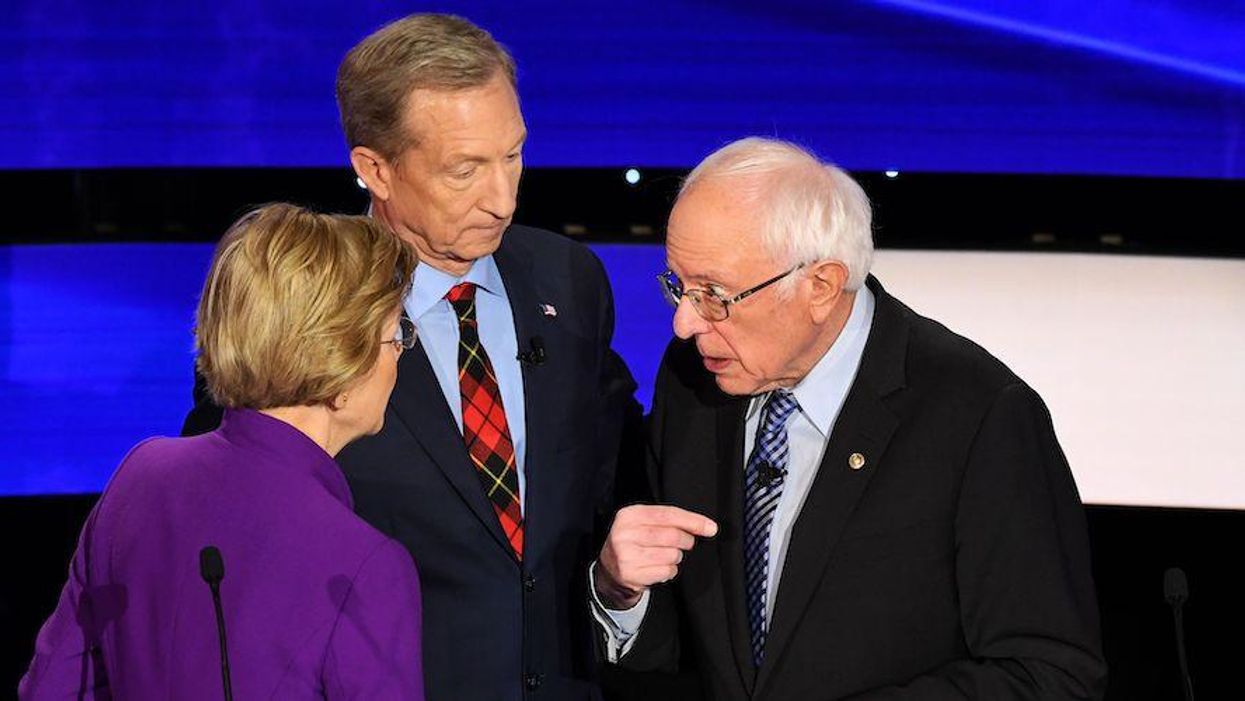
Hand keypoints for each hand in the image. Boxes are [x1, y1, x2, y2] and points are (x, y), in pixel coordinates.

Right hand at [594, 504, 717, 608]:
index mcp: (629, 515)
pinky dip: (669, 570)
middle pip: (672, 536)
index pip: (668, 514)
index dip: (692, 521)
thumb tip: (707, 527)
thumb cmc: (634, 541)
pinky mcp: (631, 574)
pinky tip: (658, 568)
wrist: (609, 569)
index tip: (711, 528)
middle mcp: (624, 533)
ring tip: (664, 556)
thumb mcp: (644, 523)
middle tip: (685, 543)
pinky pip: (666, 571)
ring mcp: (626, 555)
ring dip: (676, 557)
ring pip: (672, 555)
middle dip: (686, 541)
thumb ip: (670, 520)